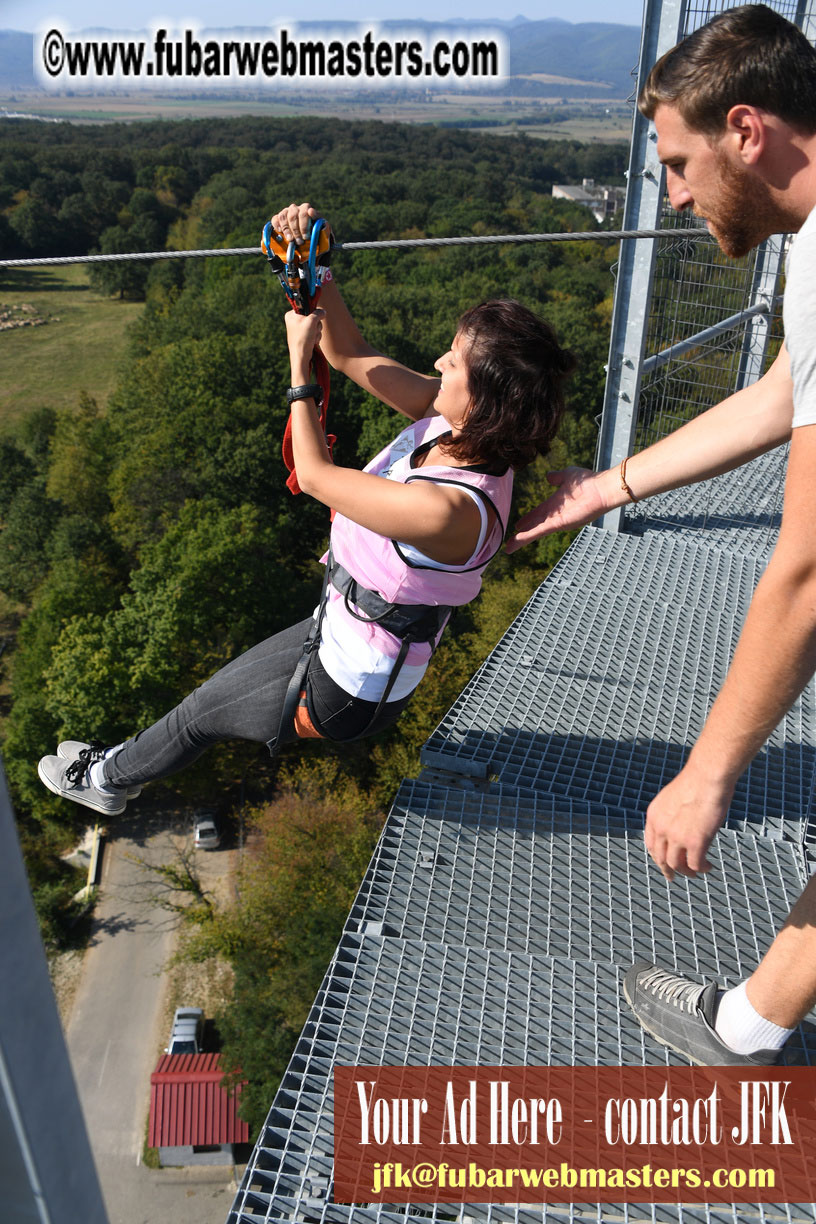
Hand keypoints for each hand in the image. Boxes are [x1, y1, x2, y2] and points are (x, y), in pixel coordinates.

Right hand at [269, 201, 324, 244]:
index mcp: (306, 208)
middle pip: (293, 216)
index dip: (305, 224)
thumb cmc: (314, 233)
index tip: (306, 236)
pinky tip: (280, 232)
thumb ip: (321, 223)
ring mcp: (286, 212)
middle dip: (297, 230)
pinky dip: (277, 225)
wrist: (306, 237)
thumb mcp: (322, 230)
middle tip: (300, 242)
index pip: (304, 212)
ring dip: (287, 229)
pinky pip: (275, 219)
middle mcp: (295, 208)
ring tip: (291, 240)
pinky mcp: (278, 218)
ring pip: (284, 216)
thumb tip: (312, 212)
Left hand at [285, 308, 324, 372]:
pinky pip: (315, 332)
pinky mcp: (304, 336)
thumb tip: (323, 311)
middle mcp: (294, 321)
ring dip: (317, 332)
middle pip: (312, 316)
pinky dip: (316, 337)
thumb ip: (318, 313)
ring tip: (312, 338)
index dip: (312, 313)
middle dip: (316, 325)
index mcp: (291, 315)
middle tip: (312, 331)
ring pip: (315, 324)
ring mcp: (299, 329)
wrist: (301, 357)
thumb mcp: (311, 322)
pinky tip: (312, 342)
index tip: (313, 319)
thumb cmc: (303, 339)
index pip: (305, 307)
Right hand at [506, 467, 609, 552]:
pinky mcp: (560, 524)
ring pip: (535, 532)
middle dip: (522, 534)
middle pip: (535, 526)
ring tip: (508, 548)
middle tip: (509, 542)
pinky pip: (540, 531)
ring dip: (521, 540)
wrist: (601, 488)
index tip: (518, 525)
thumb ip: (557, 477)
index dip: (528, 519)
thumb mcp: (567, 475)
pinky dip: (528, 536)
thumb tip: (548, 476)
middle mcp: (556, 515)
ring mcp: (557, 521)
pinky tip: (517, 540)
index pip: (538, 513)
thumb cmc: (588, 481)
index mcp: (556, 504)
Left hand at [644, 761, 733, 880]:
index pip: (651, 844)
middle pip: (661, 858)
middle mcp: (661, 828)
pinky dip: (702, 869)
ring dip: (686, 871)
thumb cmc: (697, 781)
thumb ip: (671, 813)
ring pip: (677, 865)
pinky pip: (696, 865)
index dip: (657, 856)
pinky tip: (708, 867)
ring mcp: (677, 837)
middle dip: (668, 870)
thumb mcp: (673, 797)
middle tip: (673, 877)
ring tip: (695, 872)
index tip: (663, 863)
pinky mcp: (695, 842)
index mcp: (654, 816)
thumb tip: (680, 824)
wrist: (707, 776)